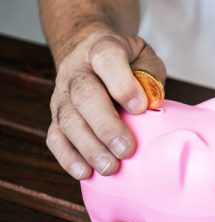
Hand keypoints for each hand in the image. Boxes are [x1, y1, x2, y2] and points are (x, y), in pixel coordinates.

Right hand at [47, 23, 165, 178]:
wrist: (86, 50)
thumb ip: (150, 74)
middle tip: (126, 149)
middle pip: (84, 96)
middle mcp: (76, 71)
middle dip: (106, 126)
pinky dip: (68, 157)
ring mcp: (62, 95)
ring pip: (68, 120)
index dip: (123, 84)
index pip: (107, 60)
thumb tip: (151, 103)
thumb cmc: (124, 59)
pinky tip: (85, 172)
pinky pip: (55, 137)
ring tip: (110, 167)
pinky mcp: (56, 116)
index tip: (140, 107)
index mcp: (101, 49)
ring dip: (89, 147)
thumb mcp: (143, 55)